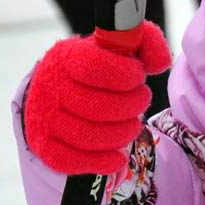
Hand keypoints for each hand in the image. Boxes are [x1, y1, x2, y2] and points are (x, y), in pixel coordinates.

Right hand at [23, 21, 170, 176]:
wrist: (57, 93)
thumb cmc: (97, 70)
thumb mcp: (118, 48)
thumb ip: (145, 43)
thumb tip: (160, 62)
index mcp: (66, 57)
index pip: (94, 68)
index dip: (125, 76)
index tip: (138, 76)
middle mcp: (50, 87)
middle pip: (97, 106)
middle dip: (131, 106)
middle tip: (141, 101)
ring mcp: (44, 118)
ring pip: (88, 136)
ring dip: (121, 134)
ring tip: (132, 125)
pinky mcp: (45, 146)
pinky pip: (73, 160)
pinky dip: (102, 162)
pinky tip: (118, 156)